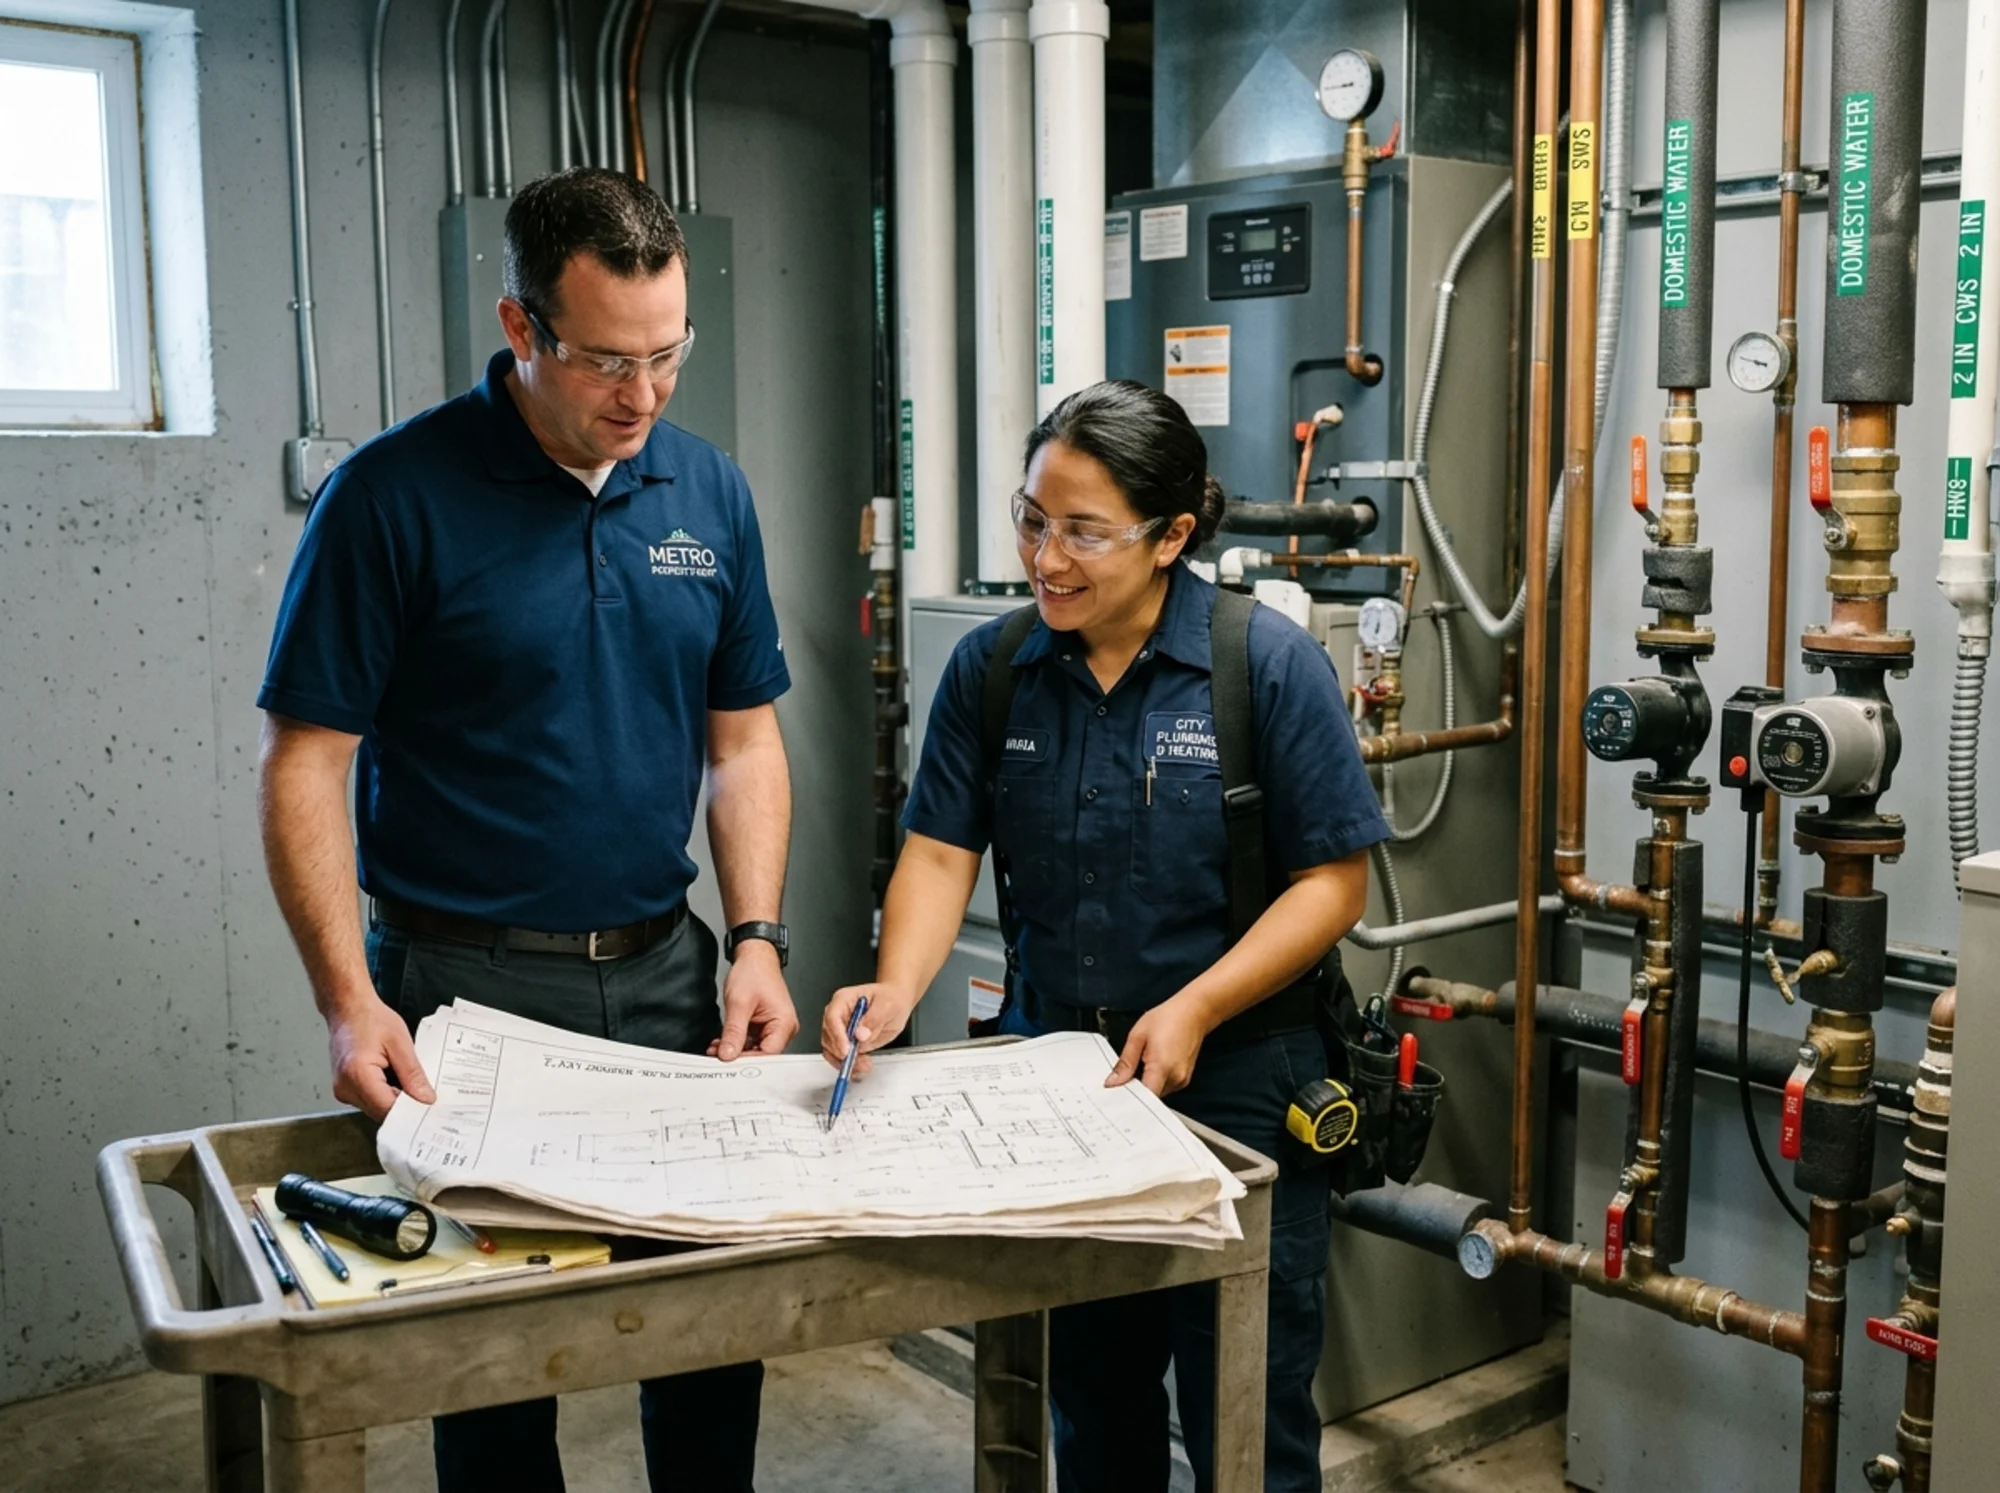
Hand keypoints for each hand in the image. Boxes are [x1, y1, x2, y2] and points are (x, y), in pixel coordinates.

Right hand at [325, 992, 434, 1121]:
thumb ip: (413, 1074)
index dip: (411, 1112)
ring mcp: (342, 1090)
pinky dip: (384, 1094)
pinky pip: (369, 1100)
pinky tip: (396, 1082)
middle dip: (404, 1107)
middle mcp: (345, 1087)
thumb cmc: (371, 1019)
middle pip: (381, 1112)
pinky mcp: (344, 1088)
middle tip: (427, 1098)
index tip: (430, 1110)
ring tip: (411, 1086)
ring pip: (375, 1108)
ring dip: (394, 1101)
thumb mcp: (400, 1043)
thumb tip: (426, 1099)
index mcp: (358, 1075)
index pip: (388, 1109)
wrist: (348, 1008)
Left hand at [712, 942, 797, 1058]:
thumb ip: (733, 1032)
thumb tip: (728, 1054)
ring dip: (735, 1049)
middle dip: (738, 1056)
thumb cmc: (754, 972)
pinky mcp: (765, 1026)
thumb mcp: (739, 1003)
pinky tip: (722, 1042)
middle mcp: (784, 1028)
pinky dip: (736, 1042)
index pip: (767, 1054)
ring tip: (716, 1048)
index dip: (746, 1060)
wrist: (755, 956)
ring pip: (754, 1049)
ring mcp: (775, 1027)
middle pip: (762, 1054)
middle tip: (717, 1056)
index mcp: (785, 1023)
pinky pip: (751, 1041)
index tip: (727, 1061)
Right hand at [821, 982, 916, 1078]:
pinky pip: (841, 1057)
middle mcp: (838, 1015)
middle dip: (841, 1052)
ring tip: (864, 1065)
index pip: (832, 1018)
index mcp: (843, 1000)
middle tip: (858, 1061)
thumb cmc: (890, 998)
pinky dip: (849, 1065)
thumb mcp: (886, 1006)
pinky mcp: (847, 1042)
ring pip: (832, 1050)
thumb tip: (860, 1034)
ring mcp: (841, 1030)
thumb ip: (873, 1019)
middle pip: (828, 1036)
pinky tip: (862, 1066)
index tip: (846, 1050)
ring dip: (845, 1062)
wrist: (897, 1003)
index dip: (837, 1036)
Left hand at [1106, 997, 1209, 1096]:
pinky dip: (1154, 1081)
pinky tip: (1150, 1066)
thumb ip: (1125, 1062)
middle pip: (1149, 1097)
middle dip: (1134, 1090)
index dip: (1128, 1100)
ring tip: (1140, 1065)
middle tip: (1122, 1077)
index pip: (1144, 1098)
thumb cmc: (1168, 1018)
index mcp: (1162, 1067)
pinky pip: (1164, 1087)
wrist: (1193, 1013)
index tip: (1115, 1095)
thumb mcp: (1138, 1036)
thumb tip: (1112, 1082)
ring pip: (1156, 1093)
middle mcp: (1175, 1078)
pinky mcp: (1183, 1080)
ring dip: (1145, 1085)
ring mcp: (1181, 1080)